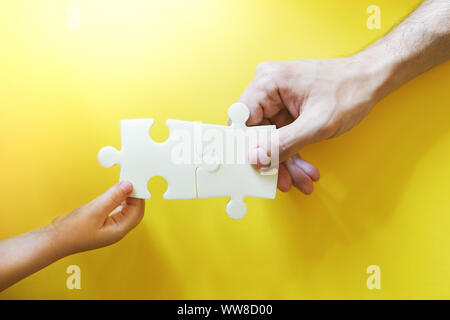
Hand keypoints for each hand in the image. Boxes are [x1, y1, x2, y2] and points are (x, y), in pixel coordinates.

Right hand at [49, 181, 144, 255]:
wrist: (53, 240)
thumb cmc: (72, 231)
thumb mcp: (95, 210)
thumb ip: (113, 197)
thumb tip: (128, 186)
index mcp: (119, 230)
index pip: (137, 211)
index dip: (138, 196)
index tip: (135, 181)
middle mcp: (116, 229)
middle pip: (133, 211)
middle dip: (134, 196)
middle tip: (131, 180)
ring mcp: (109, 226)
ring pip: (124, 209)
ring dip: (126, 196)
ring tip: (125, 183)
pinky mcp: (101, 221)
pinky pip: (114, 208)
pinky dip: (116, 199)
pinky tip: (114, 192)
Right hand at [241, 57, 384, 192]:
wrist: (371, 81)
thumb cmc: (349, 90)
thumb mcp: (317, 124)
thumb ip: (284, 143)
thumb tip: (257, 158)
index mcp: (268, 82)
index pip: (242, 120)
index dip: (247, 146)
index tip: (256, 168)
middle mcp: (268, 88)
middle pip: (257, 133)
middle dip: (273, 160)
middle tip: (284, 181)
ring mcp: (277, 100)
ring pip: (270, 139)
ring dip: (286, 162)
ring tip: (301, 180)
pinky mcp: (287, 110)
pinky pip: (283, 137)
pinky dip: (294, 154)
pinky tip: (305, 170)